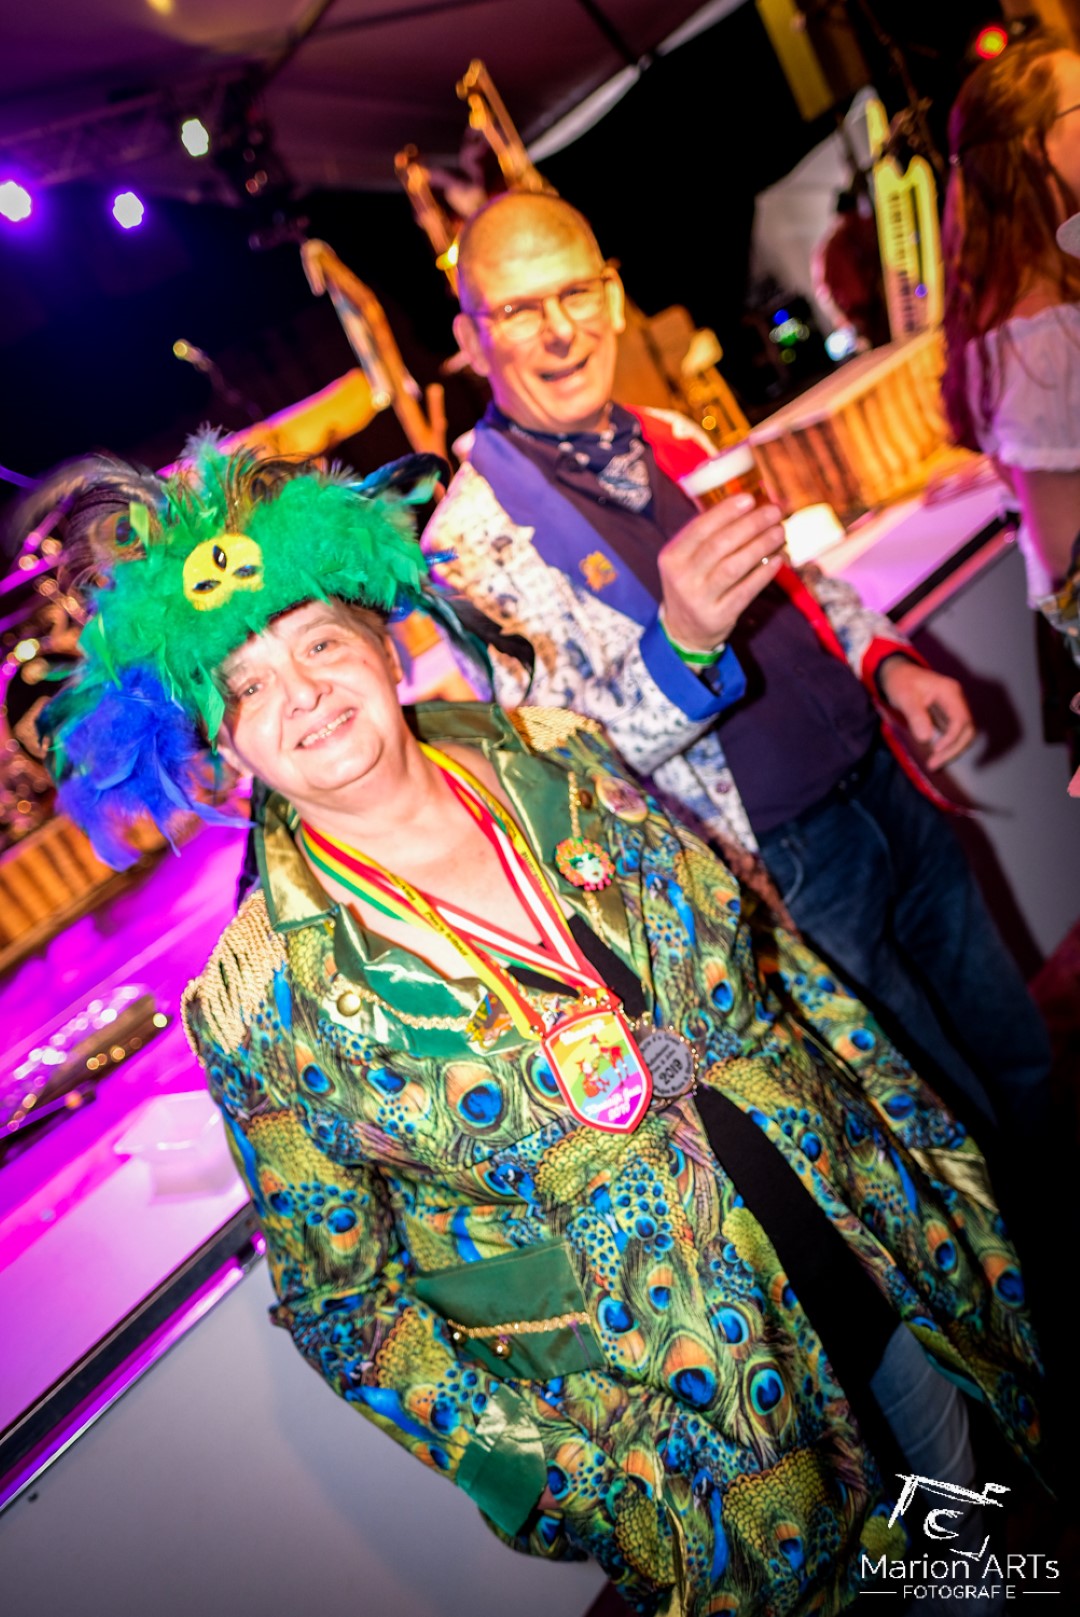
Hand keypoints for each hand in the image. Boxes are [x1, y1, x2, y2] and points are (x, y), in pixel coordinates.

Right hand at [657, 494, 786, 652]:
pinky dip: (764, 573)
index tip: (750, 497)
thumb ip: (709, 536)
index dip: (726, 511)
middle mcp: (682, 577)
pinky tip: (778, 559)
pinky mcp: (718, 616)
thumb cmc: (693, 582)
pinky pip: (746, 590)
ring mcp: (699, 599)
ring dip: (761, 545)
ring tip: (780, 532)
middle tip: (774, 512)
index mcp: (672, 557)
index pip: (699, 528)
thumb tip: (749, 505)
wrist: (684, 629)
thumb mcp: (687, 560)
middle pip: (719, 545)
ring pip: (734, 566)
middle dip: (750, 524)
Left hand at [877, 657, 975, 770]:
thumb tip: (926, 739)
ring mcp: (954, 709)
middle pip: (967, 730)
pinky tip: (935, 758)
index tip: (935, 750)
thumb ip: (915, 716)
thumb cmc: (901, 682)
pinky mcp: (947, 717)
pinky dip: (947, 748)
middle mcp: (957, 701)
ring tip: (934, 765)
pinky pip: (953, 735)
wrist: (897, 673)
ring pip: (963, 735)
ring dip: (952, 751)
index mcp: (950, 692)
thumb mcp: (904, 696)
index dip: (951, 738)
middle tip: (933, 765)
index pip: (961, 720)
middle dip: (954, 750)